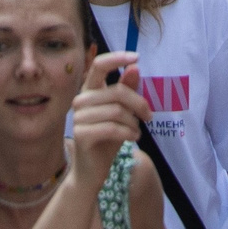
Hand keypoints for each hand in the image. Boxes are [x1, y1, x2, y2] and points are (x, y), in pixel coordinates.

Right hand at [69, 53, 147, 187]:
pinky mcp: (81, 134)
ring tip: (136, 131)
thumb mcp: (122, 113)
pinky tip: (133, 138)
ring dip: (134, 123)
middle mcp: (81, 100)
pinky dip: (128, 133)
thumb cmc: (108, 139)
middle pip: (117, 91)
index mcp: (89, 90)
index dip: (117, 58)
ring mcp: (78, 118)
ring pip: (117, 111)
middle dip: (139, 104)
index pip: (99, 65)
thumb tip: (134, 67)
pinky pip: (112, 128)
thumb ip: (126, 90)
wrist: (92, 171)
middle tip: (149, 116)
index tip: (137, 57)